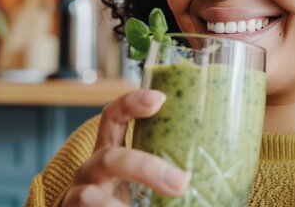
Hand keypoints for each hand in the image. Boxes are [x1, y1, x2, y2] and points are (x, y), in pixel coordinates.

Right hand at [62, 90, 190, 205]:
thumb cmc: (130, 199)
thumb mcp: (146, 181)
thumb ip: (171, 172)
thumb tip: (215, 179)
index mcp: (111, 151)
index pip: (114, 117)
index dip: (131, 103)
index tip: (159, 98)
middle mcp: (92, 168)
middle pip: (109, 158)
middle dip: (145, 169)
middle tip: (180, 182)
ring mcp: (79, 194)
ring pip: (92, 197)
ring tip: (159, 202)